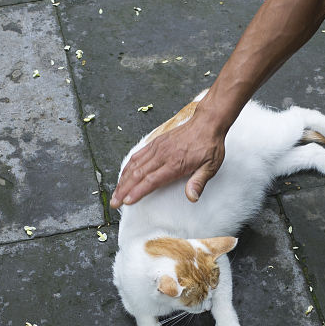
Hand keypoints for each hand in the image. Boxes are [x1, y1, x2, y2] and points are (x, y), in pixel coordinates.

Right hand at [109, 117, 224, 208]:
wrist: (207, 123)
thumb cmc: (209, 146)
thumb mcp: (210, 166)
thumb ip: (199, 182)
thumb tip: (192, 197)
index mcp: (175, 163)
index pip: (151, 180)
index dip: (137, 192)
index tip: (126, 201)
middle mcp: (163, 155)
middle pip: (138, 175)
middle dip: (124, 190)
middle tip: (114, 202)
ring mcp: (157, 148)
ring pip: (134, 165)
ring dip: (123, 180)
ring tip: (115, 192)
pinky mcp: (156, 143)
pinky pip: (138, 155)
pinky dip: (128, 166)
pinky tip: (123, 174)